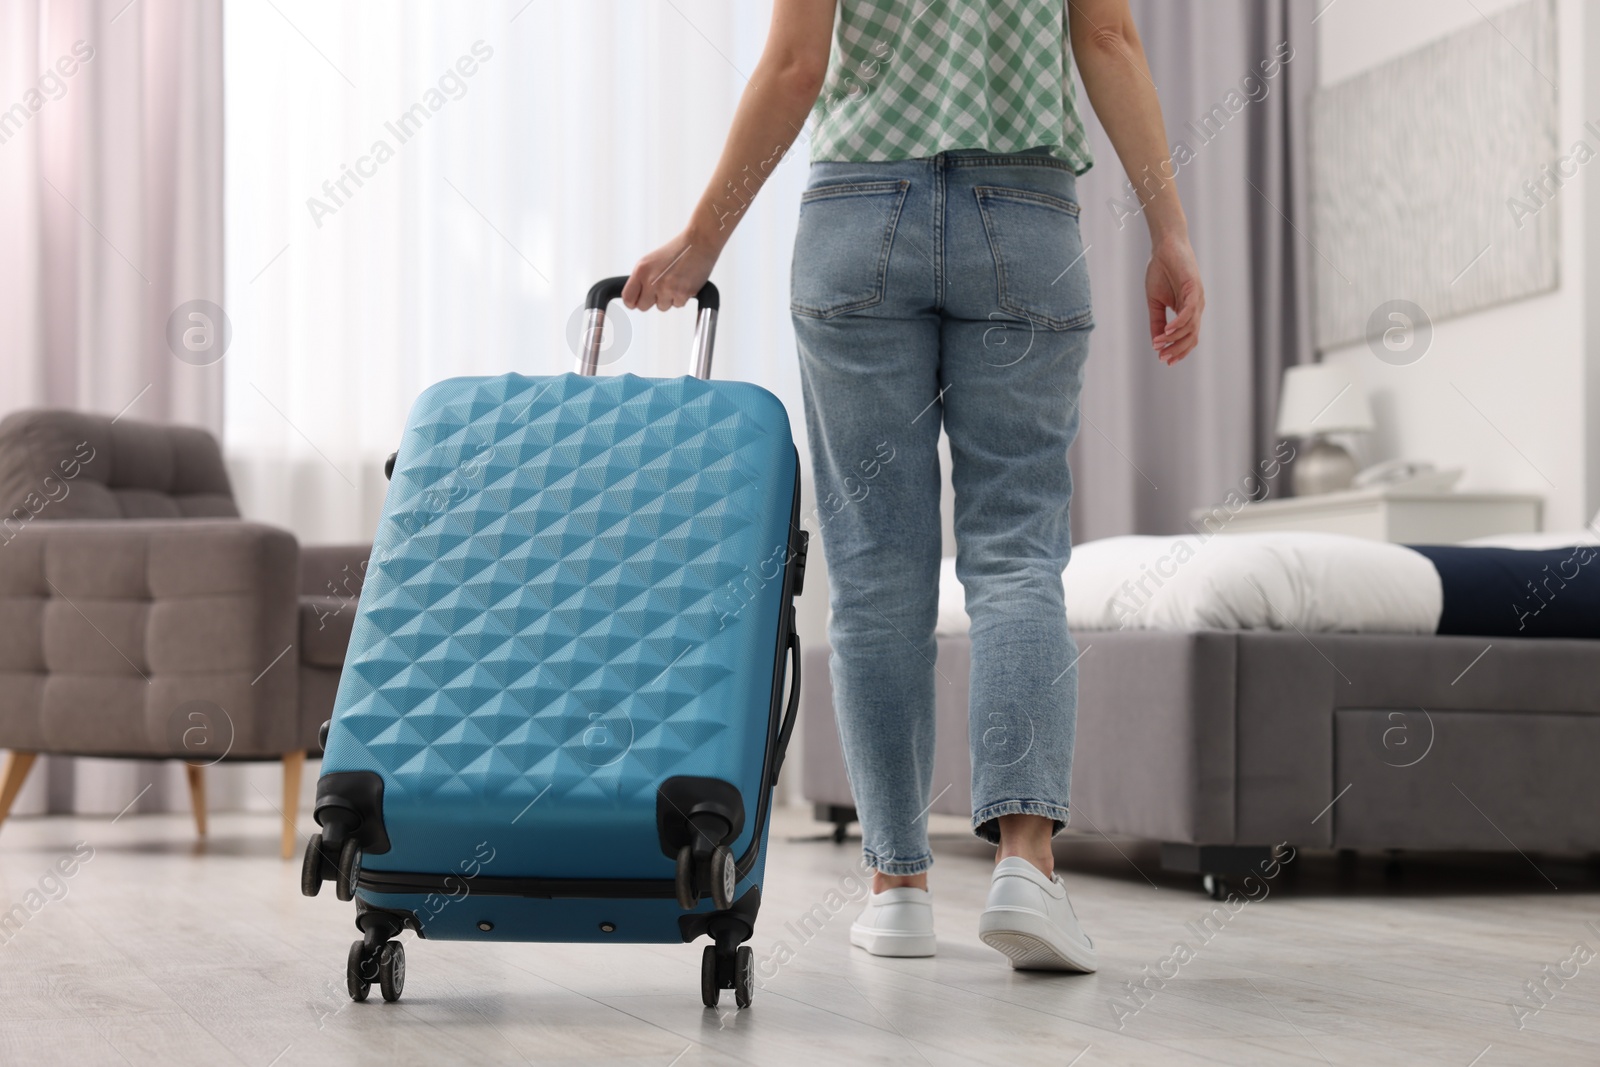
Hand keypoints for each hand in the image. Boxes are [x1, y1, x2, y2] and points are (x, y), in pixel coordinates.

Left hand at [621, 230, 719, 310]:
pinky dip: (682, 297)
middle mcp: (651, 281)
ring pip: (662, 306)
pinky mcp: (682, 294)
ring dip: (668, 298)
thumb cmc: (677, 251)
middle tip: (660, 290)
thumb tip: (636, 297)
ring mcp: (666, 289)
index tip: (637, 301)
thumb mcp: (651, 261)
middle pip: (643, 306)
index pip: (628, 298)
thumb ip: (641, 278)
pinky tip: (684, 283)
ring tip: (675, 282)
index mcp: (641, 271)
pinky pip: (678, 305)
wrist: (698, 243)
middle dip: (651, 301)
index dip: (633, 302)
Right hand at [1145, 234, 1203, 364]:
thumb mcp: (1155, 302)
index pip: (1187, 337)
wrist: (1164, 247)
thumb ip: (1157, 321)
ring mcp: (1197, 298)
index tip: (1164, 360)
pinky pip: (1189, 312)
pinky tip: (1167, 331)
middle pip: (1191, 336)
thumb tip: (1156, 342)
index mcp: (1188, 311)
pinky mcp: (1194, 288)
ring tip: (1159, 344)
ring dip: (1174, 338)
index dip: (1178, 351)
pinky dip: (1179, 323)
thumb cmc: (1161, 271)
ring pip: (1190, 327)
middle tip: (1162, 358)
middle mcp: (1196, 307)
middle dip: (1177, 350)